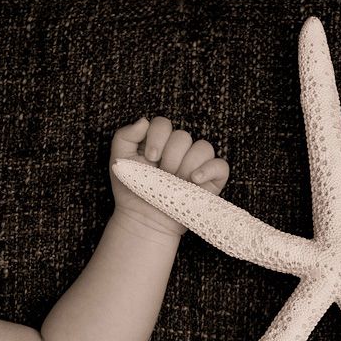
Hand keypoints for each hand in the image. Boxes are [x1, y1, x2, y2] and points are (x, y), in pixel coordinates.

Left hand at [109, 116, 229, 236]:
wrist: (144, 219)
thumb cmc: (132, 190)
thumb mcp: (119, 160)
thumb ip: (124, 136)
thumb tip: (144, 121)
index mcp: (160, 142)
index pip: (164, 124)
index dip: (158, 137)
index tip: (150, 158)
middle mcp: (181, 150)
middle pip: (183, 136)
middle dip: (170, 157)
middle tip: (162, 175)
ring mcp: (198, 164)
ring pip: (203, 147)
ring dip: (186, 165)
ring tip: (176, 182)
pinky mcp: (212, 180)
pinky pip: (221, 165)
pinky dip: (209, 170)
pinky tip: (194, 180)